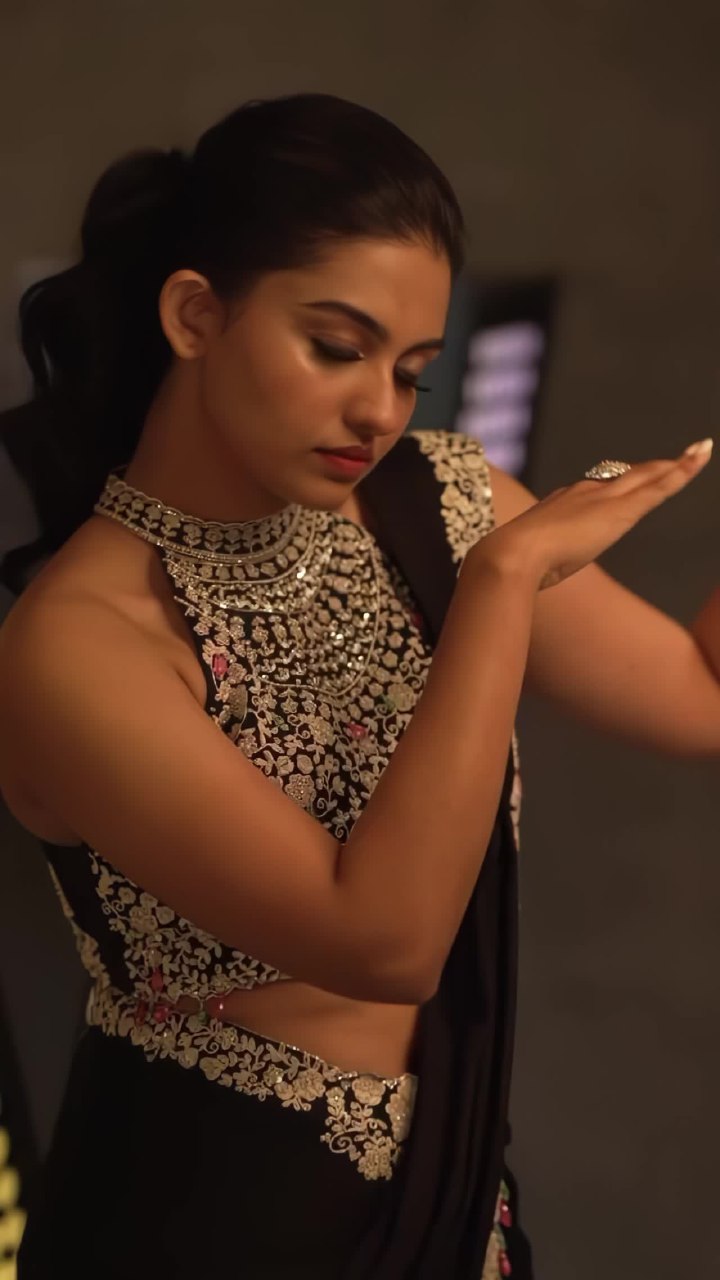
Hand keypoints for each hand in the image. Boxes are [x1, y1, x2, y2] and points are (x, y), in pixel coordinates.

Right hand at [473, 439, 712, 590]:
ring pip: (647, 476)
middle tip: (676, 459)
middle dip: (651, 469)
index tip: (630, 482)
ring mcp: (604, 498)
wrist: (513, 554)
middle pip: (626, 476)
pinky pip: (659, 487)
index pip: (597, 490)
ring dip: (675, 464)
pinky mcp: (621, 510)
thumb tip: (524, 575)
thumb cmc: (513, 564)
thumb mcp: (529, 562)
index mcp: (561, 504)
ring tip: (699, 452)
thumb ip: (534, 562)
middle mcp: (584, 492)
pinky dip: (682, 473)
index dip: (617, 485)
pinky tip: (698, 458)